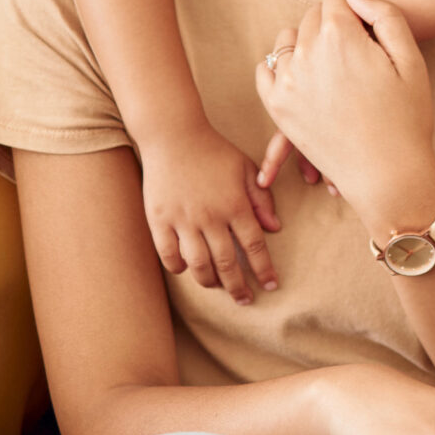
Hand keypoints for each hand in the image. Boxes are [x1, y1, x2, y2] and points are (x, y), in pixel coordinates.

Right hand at [139, 122, 280, 304]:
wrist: (173, 135)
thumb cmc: (213, 151)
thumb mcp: (245, 168)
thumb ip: (262, 198)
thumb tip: (275, 229)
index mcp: (235, 204)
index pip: (255, 246)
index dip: (264, 269)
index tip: (271, 285)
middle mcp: (210, 216)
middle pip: (228, 263)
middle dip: (239, 286)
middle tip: (245, 299)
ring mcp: (183, 219)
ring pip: (199, 264)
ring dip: (211, 282)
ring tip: (219, 286)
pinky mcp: (159, 220)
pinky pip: (169, 255)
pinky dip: (179, 267)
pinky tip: (187, 269)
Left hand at [255, 0, 434, 233]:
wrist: (388, 174)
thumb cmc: (407, 118)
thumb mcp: (411, 58)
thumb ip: (384, 13)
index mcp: (340, 36)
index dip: (355, 6)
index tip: (367, 23)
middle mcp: (307, 53)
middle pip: (313, 16)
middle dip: (333, 23)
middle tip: (357, 47)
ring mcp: (288, 80)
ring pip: (289, 40)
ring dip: (307, 42)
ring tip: (332, 62)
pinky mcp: (277, 106)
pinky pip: (267, 69)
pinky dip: (281, 65)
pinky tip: (301, 73)